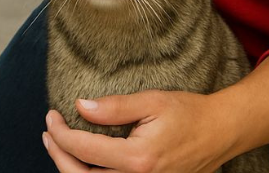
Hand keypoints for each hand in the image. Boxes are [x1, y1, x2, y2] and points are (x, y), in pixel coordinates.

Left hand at [43, 90, 235, 172]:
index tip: (51, 116)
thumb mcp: (152, 101)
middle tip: (48, 132)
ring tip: (58, 145)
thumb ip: (114, 107)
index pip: (85, 150)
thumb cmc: (188, 114)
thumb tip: (80, 106)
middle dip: (58, 155)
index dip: (62, 133)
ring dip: (70, 168)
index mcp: (138, 159)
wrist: (220, 133)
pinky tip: (81, 159)